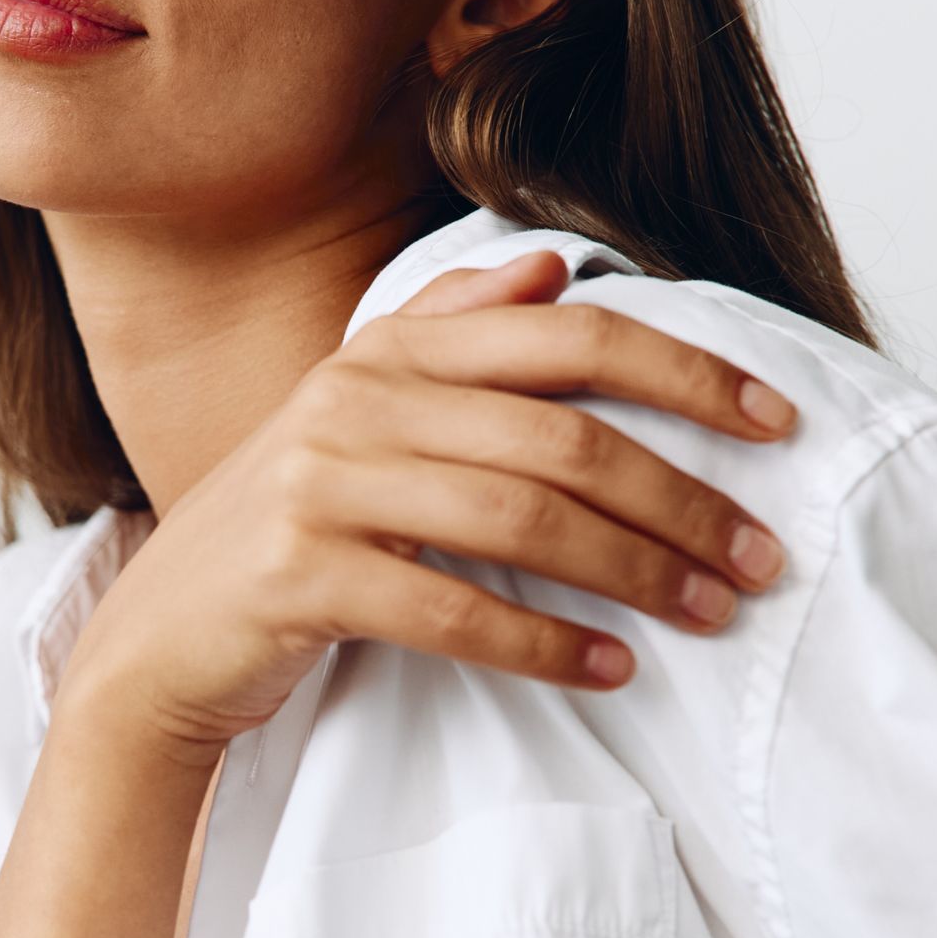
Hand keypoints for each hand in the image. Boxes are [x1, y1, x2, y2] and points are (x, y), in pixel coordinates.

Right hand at [61, 245, 795, 760]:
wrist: (159, 641)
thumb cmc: (289, 532)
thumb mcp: (358, 413)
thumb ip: (447, 332)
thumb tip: (549, 268)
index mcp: (388, 351)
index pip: (568, 336)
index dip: (685, 372)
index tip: (777, 421)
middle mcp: (356, 400)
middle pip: (562, 436)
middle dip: (681, 497)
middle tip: (763, 555)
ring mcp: (321, 486)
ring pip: (521, 520)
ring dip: (636, 572)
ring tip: (712, 613)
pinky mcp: (300, 576)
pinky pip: (453, 610)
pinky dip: (547, 644)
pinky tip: (613, 669)